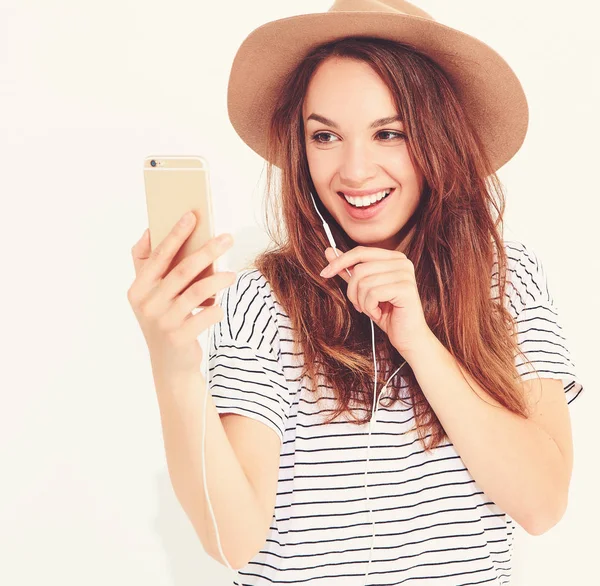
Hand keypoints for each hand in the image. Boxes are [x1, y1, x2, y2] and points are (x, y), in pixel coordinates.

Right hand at [127, 211, 235, 377]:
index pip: (159, 256)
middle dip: (207, 250)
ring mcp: (163, 322)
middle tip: (227, 237)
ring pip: (198, 291)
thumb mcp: (148, 295)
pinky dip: (217, 308)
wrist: (169, 365)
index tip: (192, 216)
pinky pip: (206, 315)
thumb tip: (148, 231)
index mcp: (138, 289)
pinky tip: (220, 306)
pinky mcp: (180, 338)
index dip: (176, 234)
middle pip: (182, 270)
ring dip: (219, 279)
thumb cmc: (163, 320)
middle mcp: (147, 304)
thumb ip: (145, 264)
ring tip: (233, 274)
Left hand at [320, 245, 433, 358]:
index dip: (339, 262)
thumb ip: (348, 270)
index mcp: (393, 257)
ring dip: (362, 302)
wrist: (407, 336)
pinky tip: (379, 314)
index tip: (324, 273)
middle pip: (360, 269)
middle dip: (353, 291)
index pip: (360, 252)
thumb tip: (329, 251)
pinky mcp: (406, 288)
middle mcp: (402, 261)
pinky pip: (373, 294)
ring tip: (372, 310)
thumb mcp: (363, 289)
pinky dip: (370, 308)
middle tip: (359, 305)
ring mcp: (405, 274)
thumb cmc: (386, 312)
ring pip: (364, 282)